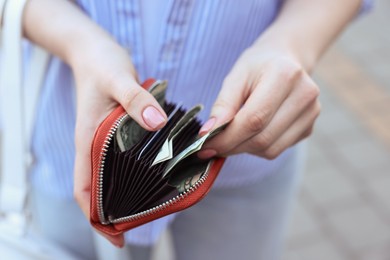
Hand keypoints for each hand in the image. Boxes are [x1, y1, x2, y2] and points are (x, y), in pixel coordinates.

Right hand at [71, 41, 166, 246]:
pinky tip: (155, 173)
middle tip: (140, 225)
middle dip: (115, 212)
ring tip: (150, 207)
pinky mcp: (118, 131)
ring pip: (111, 176)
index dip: (95, 216)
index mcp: (87, 140)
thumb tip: (156, 123)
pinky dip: (136, 171)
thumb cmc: (100, 64)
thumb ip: (136, 99)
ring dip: (126, 194)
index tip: (114, 235)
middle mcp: (94, 145)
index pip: (83, 188)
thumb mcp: (118, 78)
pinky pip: (124, 158)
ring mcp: (105, 139)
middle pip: (99, 189)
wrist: (94, 50)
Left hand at [199, 44, 319, 159]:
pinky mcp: (309, 128)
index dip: (227, 137)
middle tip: (211, 146)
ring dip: (243, 149)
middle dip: (232, 146)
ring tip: (232, 135)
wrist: (286, 60)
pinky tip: (251, 132)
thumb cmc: (257, 67)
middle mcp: (304, 95)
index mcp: (285, 75)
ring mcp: (311, 114)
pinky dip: (257, 148)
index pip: (254, 119)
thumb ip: (223, 105)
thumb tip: (208, 134)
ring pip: (269, 149)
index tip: (204, 145)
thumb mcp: (236, 77)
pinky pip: (277, 149)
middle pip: (262, 138)